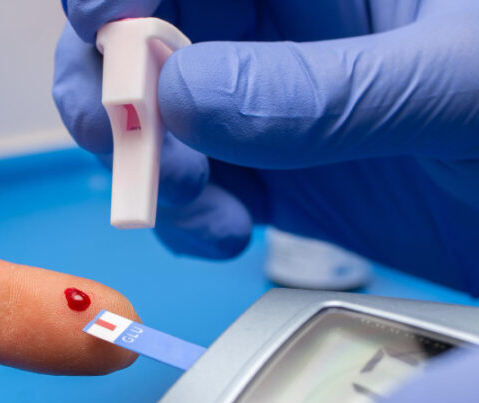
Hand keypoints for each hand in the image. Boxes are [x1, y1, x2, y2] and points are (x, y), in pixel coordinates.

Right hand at [54, 1, 478, 292]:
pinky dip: (180, 218)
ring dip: (141, 164)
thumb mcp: (457, 89)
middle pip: (140, 25)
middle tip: (135, 144)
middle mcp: (282, 26)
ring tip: (198, 208)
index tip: (103, 24)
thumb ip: (323, 89)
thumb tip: (183, 95)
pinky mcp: (263, 169)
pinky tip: (226, 233)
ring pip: (146, 111)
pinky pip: (183, 185)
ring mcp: (265, 100)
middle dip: (115, 83)